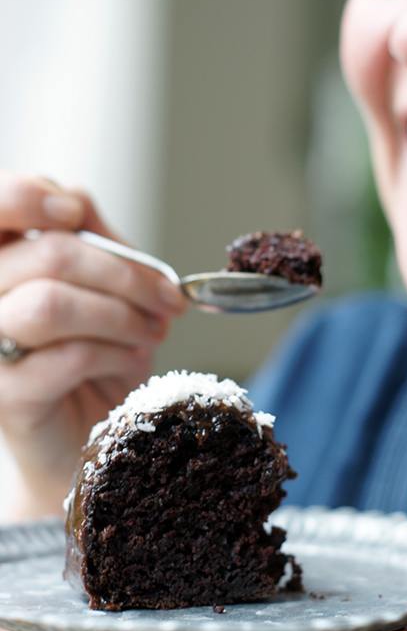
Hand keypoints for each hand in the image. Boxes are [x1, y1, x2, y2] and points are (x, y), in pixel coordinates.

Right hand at [0, 172, 186, 515]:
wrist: (86, 435)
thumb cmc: (94, 358)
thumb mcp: (101, 291)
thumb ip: (89, 242)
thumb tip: (76, 201)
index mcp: (2, 263)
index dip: (31, 195)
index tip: (77, 215)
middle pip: (50, 256)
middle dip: (127, 276)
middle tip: (167, 299)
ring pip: (52, 305)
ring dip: (122, 315)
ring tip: (154, 332)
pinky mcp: (7, 397)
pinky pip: (67, 356)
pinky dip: (116, 353)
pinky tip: (133, 360)